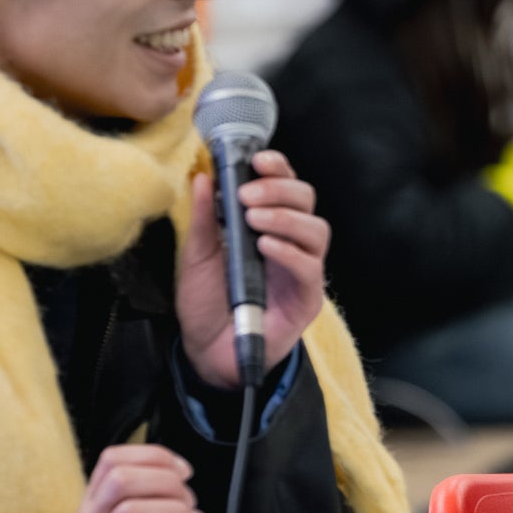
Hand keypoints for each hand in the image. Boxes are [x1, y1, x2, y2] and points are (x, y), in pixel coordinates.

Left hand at [176, 150, 330, 388]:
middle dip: (280, 190)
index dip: (278, 168)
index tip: (258, 159)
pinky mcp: (306, 299)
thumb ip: (203, 219)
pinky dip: (290, 252)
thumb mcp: (196, 256)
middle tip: (248, 196)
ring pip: (316, 230)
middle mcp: (291, 244)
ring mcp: (302, 271)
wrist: (207, 353)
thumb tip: (202, 177)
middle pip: (307, 201)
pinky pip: (310, 268)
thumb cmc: (206, 304)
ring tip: (255, 220)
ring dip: (286, 218)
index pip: (285, 187)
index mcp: (268, 226)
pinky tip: (266, 247)